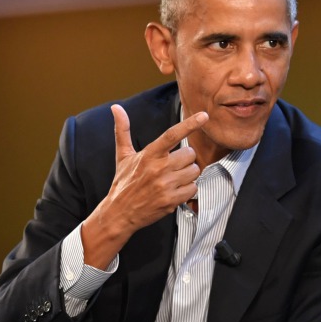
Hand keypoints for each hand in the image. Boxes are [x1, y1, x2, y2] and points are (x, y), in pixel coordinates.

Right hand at [81, 104, 207, 267]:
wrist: (120, 212)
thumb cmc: (123, 183)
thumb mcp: (123, 155)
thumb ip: (123, 130)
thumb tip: (116, 108)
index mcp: (149, 155)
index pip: (172, 135)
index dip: (190, 124)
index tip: (204, 116)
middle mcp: (158, 168)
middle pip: (190, 154)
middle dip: (186, 159)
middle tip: (174, 165)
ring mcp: (166, 185)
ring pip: (194, 171)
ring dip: (188, 174)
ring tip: (174, 178)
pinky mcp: (171, 200)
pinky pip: (193, 188)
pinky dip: (188, 189)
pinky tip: (176, 190)